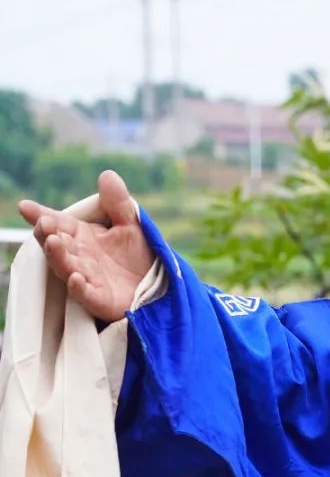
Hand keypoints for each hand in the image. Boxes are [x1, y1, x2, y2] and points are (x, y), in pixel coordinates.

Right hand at [18, 169, 153, 322]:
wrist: (158, 287)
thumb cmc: (138, 255)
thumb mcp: (131, 224)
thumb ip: (118, 203)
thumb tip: (107, 175)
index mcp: (83, 236)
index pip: (58, 223)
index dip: (41, 214)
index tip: (25, 207)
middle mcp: (80, 256)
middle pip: (57, 245)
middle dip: (48, 234)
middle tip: (44, 224)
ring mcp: (88, 279)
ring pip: (66, 268)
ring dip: (58, 257)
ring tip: (54, 242)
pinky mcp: (100, 300)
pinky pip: (86, 295)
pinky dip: (79, 288)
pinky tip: (75, 278)